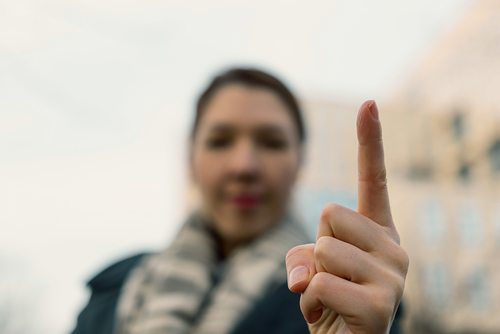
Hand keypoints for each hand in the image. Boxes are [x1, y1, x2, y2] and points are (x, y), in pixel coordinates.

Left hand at [286, 100, 408, 333]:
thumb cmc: (329, 303)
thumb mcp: (313, 267)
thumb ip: (306, 254)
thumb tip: (306, 277)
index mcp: (379, 233)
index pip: (372, 180)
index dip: (369, 141)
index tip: (369, 103)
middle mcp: (394, 249)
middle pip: (328, 213)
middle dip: (315, 246)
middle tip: (329, 277)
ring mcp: (392, 277)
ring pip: (321, 249)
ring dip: (311, 277)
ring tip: (328, 298)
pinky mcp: (380, 307)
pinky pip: (319, 284)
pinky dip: (310, 303)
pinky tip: (328, 317)